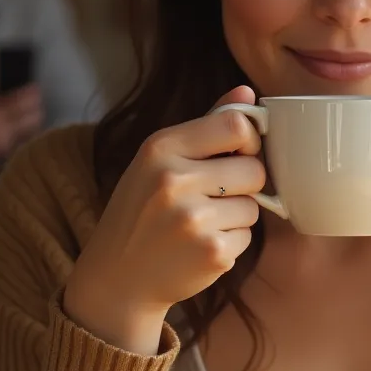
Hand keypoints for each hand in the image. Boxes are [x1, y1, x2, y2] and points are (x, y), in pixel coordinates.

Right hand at [0, 85, 44, 167]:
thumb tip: (13, 88)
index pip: (18, 100)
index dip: (30, 93)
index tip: (36, 88)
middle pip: (29, 115)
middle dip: (37, 106)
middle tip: (39, 101)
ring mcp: (2, 139)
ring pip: (29, 128)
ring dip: (34, 119)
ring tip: (37, 112)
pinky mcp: (3, 150)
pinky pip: (22, 139)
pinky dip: (27, 132)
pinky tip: (29, 126)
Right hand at [63, 86, 263, 354]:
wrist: (116, 278)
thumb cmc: (142, 210)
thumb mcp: (160, 160)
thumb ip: (207, 124)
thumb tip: (248, 92)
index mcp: (160, 148)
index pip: (236, 125)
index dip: (248, 140)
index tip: (238, 153)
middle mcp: (174, 181)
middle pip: (254, 169)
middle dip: (244, 184)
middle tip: (215, 196)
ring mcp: (193, 220)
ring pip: (254, 206)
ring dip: (237, 216)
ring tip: (201, 224)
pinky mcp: (211, 253)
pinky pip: (247, 237)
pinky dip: (231, 242)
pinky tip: (200, 246)